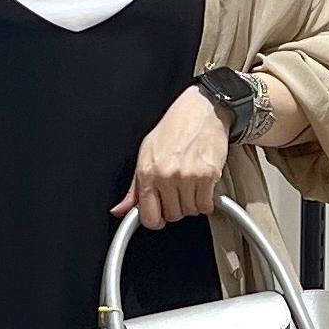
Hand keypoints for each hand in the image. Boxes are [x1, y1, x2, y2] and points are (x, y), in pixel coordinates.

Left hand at [110, 84, 230, 228]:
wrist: (202, 109)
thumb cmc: (174, 128)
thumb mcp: (146, 154)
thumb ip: (134, 188)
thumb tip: (120, 210)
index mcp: (147, 171)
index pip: (149, 217)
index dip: (156, 219)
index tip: (160, 215)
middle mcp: (166, 175)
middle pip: (173, 215)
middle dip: (176, 207)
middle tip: (178, 190)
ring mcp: (188, 176)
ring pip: (190, 212)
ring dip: (192, 203)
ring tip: (191, 183)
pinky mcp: (208, 175)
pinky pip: (205, 205)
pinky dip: (206, 200)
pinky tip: (202, 185)